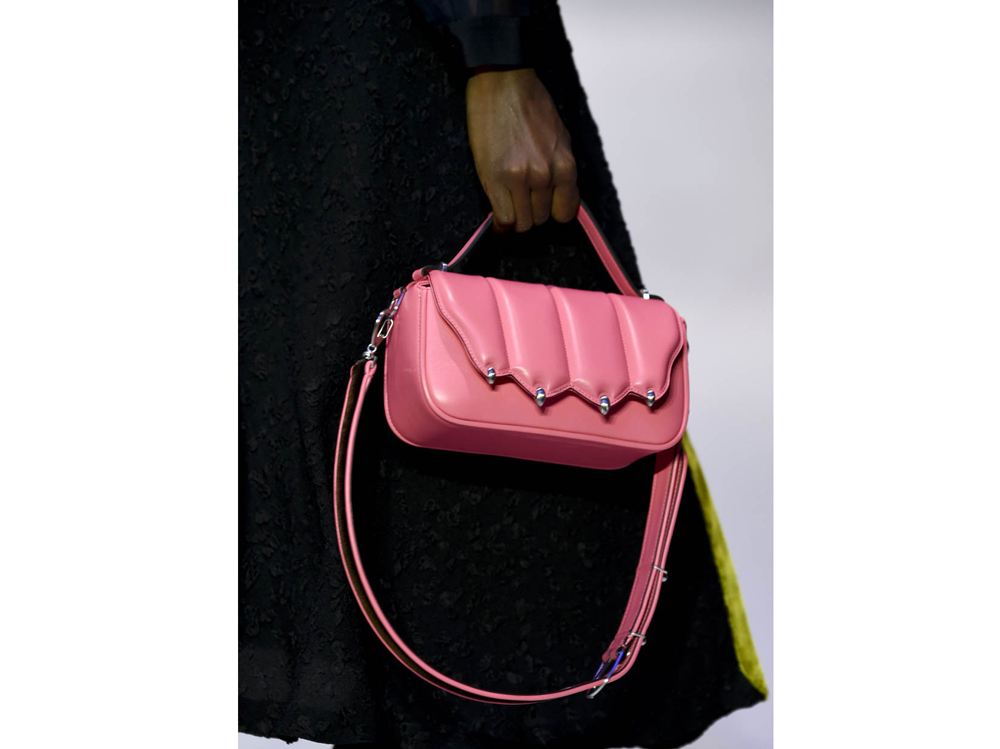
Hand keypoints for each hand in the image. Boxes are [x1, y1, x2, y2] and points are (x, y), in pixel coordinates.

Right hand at [466, 68, 579, 231]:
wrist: (503, 83)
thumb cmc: (531, 105)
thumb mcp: (559, 138)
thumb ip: (560, 170)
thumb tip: (558, 195)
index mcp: (565, 166)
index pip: (565, 213)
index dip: (552, 213)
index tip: (542, 209)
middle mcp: (545, 175)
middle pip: (540, 219)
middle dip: (531, 214)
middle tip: (521, 202)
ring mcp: (520, 178)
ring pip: (522, 223)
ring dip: (515, 218)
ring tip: (509, 205)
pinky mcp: (496, 178)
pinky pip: (503, 217)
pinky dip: (500, 222)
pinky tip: (498, 215)